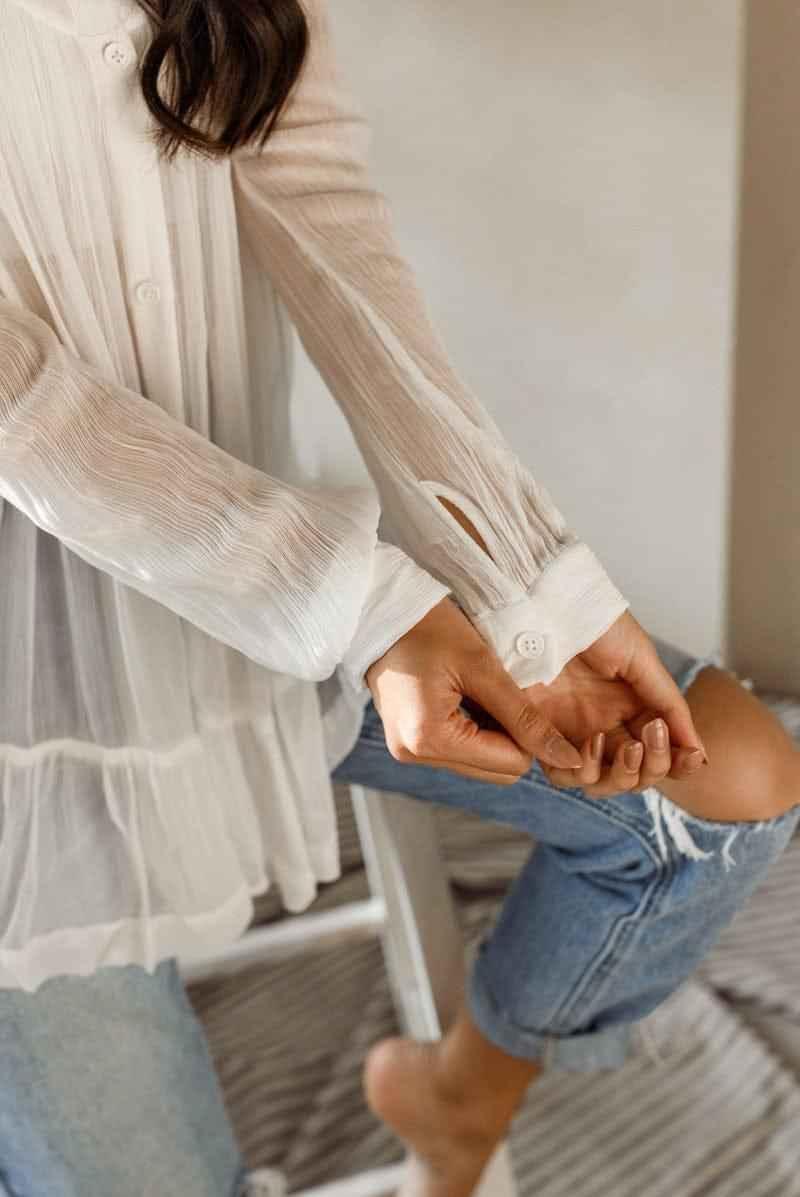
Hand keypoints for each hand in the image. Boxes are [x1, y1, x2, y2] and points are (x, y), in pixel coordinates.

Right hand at [365, 595, 585, 785]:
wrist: (380, 610)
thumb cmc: (430, 627)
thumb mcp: (483, 667)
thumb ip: (526, 717)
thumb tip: (569, 758)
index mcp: (430, 740)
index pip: (511, 763)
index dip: (529, 733)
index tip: (523, 693)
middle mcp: (415, 755)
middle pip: (497, 772)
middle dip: (513, 737)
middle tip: (506, 692)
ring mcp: (409, 752)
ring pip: (481, 765)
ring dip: (495, 734)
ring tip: (484, 691)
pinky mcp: (409, 743)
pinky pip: (460, 753)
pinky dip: (476, 730)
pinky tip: (469, 696)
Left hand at [528, 610, 708, 796]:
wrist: (548, 604)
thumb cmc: (595, 622)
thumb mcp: (641, 659)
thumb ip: (669, 706)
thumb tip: (699, 753)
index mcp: (633, 708)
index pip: (661, 754)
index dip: (677, 763)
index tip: (691, 758)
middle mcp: (605, 725)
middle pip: (634, 775)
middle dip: (650, 769)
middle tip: (648, 741)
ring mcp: (573, 731)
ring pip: (601, 782)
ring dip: (619, 775)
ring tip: (622, 745)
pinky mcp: (541, 733)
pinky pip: (562, 772)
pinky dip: (580, 771)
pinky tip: (590, 746)